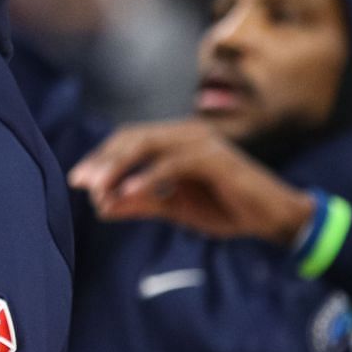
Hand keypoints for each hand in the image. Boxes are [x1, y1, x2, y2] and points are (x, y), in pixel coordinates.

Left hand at [67, 120, 315, 244]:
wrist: (272, 218)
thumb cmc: (225, 208)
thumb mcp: (175, 208)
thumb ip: (141, 203)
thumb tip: (102, 206)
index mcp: (176, 140)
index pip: (129, 139)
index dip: (102, 157)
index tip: (78, 180)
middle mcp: (186, 133)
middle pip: (133, 137)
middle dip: (103, 160)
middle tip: (80, 182)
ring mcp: (201, 142)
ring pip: (148, 145)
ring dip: (119, 167)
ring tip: (98, 188)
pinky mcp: (215, 158)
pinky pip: (172, 164)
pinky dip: (147, 177)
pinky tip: (127, 192)